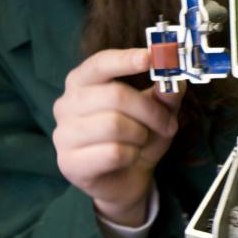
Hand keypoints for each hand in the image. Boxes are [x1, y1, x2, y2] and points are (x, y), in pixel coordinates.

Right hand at [52, 48, 183, 225]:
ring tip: (142, 141)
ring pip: (115, 125)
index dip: (125, 59)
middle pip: (115, 95)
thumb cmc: (136, 137)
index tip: (150, 57)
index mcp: (82, 82)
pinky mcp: (69, 163)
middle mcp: (66, 104)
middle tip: (168, 124)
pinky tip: (129, 158)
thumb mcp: (157, 111)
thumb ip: (165, 93)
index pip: (100, 63)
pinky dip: (132, 155)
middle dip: (150, 110)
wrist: (125, 179)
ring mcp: (63, 134)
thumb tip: (174, 79)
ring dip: (141, 135)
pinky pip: (113, 153)